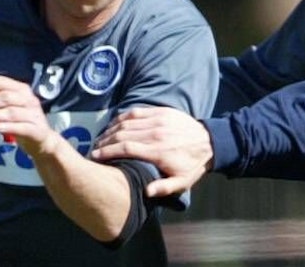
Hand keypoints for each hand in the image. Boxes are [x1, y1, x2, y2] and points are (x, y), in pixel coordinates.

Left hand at [0, 76, 60, 155]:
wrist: (42, 141)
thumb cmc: (20, 121)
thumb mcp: (5, 108)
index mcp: (21, 90)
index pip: (3, 81)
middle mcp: (29, 100)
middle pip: (6, 96)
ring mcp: (34, 115)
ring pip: (11, 112)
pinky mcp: (37, 130)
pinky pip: (21, 127)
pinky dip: (8, 127)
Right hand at [91, 107, 212, 196]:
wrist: (210, 142)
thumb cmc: (192, 165)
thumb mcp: (181, 182)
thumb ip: (163, 188)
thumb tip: (145, 192)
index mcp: (158, 151)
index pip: (126, 149)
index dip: (107, 152)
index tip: (95, 157)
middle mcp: (155, 133)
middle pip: (122, 135)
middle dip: (104, 142)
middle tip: (94, 149)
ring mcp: (158, 120)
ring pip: (126, 122)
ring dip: (110, 130)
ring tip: (101, 139)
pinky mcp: (160, 111)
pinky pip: (135, 112)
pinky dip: (121, 118)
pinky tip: (113, 125)